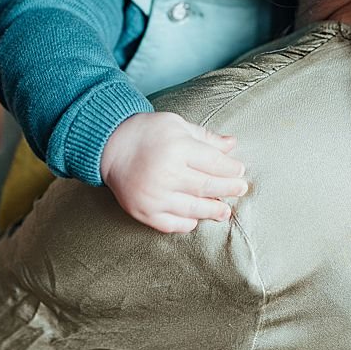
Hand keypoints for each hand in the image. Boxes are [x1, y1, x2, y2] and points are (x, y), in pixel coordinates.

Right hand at [99, 112, 248, 233]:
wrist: (109, 146)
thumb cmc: (148, 133)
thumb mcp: (177, 125)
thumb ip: (205, 137)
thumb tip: (232, 144)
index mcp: (176, 148)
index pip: (213, 163)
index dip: (230, 168)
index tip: (240, 170)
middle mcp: (166, 173)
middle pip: (206, 186)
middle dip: (228, 189)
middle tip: (241, 190)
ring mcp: (154, 195)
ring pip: (192, 208)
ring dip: (212, 211)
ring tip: (224, 211)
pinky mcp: (143, 211)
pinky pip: (170, 224)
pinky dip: (186, 224)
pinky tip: (196, 219)